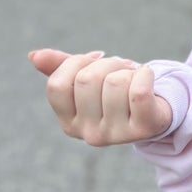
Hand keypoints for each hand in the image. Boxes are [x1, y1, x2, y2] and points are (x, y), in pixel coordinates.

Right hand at [28, 48, 172, 144]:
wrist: (157, 111)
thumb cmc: (117, 93)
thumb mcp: (87, 81)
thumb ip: (60, 69)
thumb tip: (34, 56)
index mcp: (69, 123)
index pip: (57, 85)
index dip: (75, 63)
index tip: (95, 59)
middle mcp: (90, 134)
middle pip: (86, 80)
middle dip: (106, 63)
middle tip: (121, 67)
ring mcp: (117, 135)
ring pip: (114, 82)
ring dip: (127, 68)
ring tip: (133, 75)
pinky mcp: (144, 128)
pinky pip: (139, 91)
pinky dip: (145, 74)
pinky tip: (147, 75)